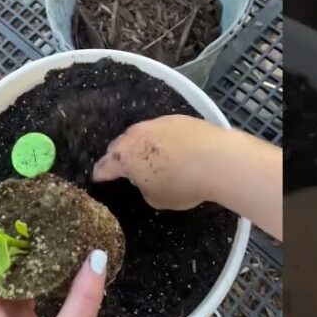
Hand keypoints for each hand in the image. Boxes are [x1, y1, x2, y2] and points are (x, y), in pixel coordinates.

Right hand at [91, 115, 234, 209]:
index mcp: (125, 157)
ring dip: (141, 145)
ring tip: (151, 157)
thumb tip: (145, 179)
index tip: (99, 179)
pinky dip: (162, 139)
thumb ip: (143, 187)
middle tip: (126, 169)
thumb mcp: (157, 199)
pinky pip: (161, 130)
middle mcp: (135, 135)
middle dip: (119, 157)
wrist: (217, 159)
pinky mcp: (176, 118)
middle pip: (119, 146)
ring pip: (140, 134)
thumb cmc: (183, 184)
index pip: (104, 167)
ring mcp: (156, 123)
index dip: (100, 176)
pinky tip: (173, 149)